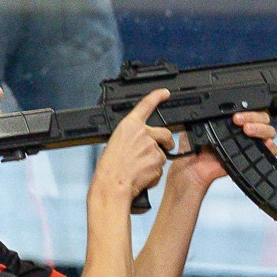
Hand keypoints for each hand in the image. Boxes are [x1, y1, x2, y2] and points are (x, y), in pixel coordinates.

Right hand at [92, 88, 173, 204]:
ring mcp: (152, 147)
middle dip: (167, 142)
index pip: (146, 105)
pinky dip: (154, 173)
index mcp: (129, 125)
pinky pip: (160, 167)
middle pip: (165, 133)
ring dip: (156, 161)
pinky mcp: (158, 161)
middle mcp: (143, 133)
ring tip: (139, 169)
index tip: (165, 93)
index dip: (157, 97)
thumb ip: (131, 137)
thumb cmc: (109, 167)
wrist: (112, 184)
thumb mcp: (115, 143)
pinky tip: (142, 176)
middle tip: (164, 148)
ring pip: (162, 153)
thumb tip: (139, 142)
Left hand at [167, 111, 276, 197]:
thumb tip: (207, 106)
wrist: (195, 171)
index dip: (245, 109)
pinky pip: (271, 151)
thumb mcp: (197, 127)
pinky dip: (271, 147)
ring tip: (247, 131)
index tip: (234, 115)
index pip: (247, 109)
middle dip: (253, 116)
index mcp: (231, 122)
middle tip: (238, 120)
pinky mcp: (256, 157)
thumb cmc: (194, 151)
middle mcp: (243, 131)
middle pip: (261, 117)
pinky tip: (266, 144)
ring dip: (261, 128)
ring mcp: (251, 143)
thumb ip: (205, 117)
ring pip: (268, 131)